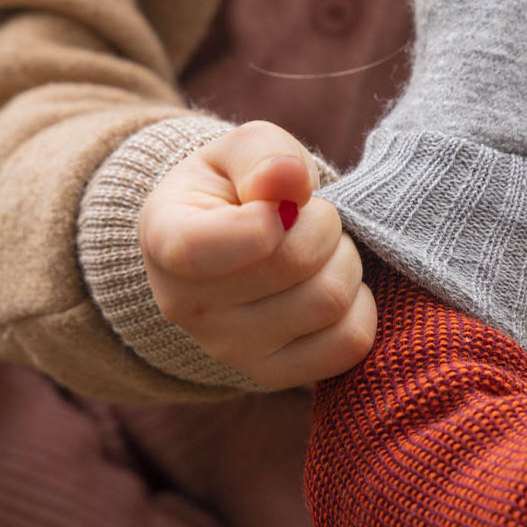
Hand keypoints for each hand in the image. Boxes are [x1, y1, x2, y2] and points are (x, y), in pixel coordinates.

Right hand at [137, 120, 376, 388]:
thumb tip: (287, 178)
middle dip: (323, 223)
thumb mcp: (238, 150)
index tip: (277, 204)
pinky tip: (331, 282)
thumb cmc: (235, 187)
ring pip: (330, 301)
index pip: (203, 249)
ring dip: (344, 260)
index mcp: (166, 238)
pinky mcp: (274, 375)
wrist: (229, 243)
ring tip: (320, 248)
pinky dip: (360, 305)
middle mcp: (187, 307)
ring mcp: (230, 350)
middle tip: (309, 215)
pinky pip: (349, 344)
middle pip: (294, 263)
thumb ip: (262, 154)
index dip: (261, 222)